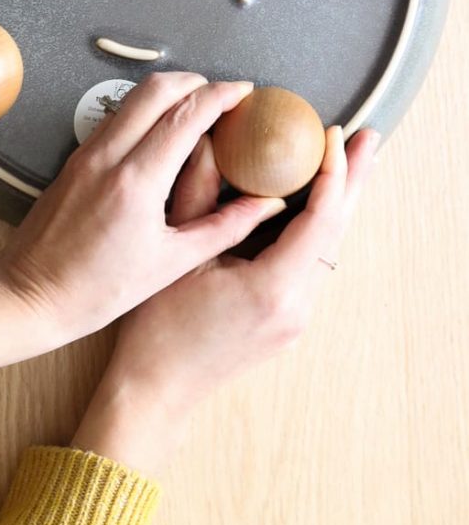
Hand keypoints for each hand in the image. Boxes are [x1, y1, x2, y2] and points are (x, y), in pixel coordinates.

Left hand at [0, 73, 285, 369]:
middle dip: (196, 81)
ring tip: (198, 110)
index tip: (245, 92)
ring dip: (169, 92)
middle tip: (223, 95)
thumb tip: (265, 204)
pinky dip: (145, 111)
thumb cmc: (98, 291)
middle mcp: (108, 157)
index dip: (221, 95)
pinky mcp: (74, 159)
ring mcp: (86, 154)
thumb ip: (224, 227)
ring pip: (132, 97)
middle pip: (157, 88)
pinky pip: (115, 117)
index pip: (186, 115)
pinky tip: (162, 133)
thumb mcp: (172, 264)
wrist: (30, 295)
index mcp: (136, 182)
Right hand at [73, 126, 379, 473]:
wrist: (156, 389)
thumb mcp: (178, 255)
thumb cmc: (159, 329)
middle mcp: (295, 306)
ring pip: (328, 247)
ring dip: (338, 202)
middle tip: (367, 138)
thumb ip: (197, 193)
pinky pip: (312, 263)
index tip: (332, 135)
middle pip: (337, 231)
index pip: (320, 220)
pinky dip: (319, 226)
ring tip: (347, 162)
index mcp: (272, 289)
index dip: (331, 173)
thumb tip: (208, 142)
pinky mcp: (287, 321)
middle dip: (354, 180)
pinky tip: (313, 203)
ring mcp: (295, 318)